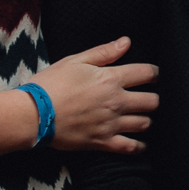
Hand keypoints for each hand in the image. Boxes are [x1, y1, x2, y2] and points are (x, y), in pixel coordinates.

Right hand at [32, 37, 159, 152]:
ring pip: (145, 123)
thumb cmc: (50, 84)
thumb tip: (126, 42)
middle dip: (155, 98)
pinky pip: (130, 147)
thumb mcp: (75, 61)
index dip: (156, 73)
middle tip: (151, 97)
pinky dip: (139, 147)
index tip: (155, 75)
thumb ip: (104, 52)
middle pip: (152, 101)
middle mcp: (116, 102)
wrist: (33, 114)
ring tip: (143, 117)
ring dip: (147, 119)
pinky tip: (141, 144)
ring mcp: (111, 123)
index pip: (147, 73)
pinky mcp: (102, 142)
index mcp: (111, 79)